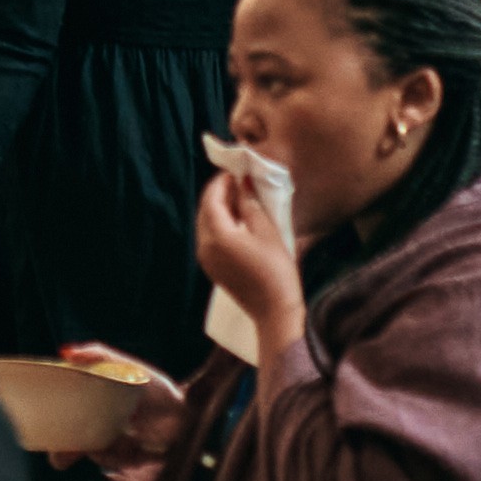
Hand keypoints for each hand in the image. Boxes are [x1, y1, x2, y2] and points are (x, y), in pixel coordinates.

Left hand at [190, 159, 303, 370]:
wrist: (274, 311)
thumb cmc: (276, 269)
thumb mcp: (267, 230)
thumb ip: (250, 203)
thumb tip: (241, 180)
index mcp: (216, 235)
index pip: (211, 198)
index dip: (222, 181)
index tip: (236, 169)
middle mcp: (204, 246)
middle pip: (206, 210)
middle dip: (219, 193)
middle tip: (240, 181)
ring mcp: (205, 259)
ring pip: (206, 224)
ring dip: (220, 209)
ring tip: (242, 198)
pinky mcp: (212, 268)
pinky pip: (211, 238)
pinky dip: (221, 225)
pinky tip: (239, 221)